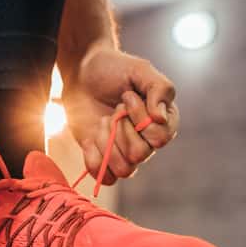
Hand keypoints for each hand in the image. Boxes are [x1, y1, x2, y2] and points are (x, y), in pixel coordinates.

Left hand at [63, 46, 178, 184]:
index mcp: (163, 121)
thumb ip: (159, 88)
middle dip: (121, 130)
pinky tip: (91, 138)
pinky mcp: (104, 159)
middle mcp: (147, 141)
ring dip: (107, 143)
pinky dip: (94, 158)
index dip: (139, 119)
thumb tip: (160, 118)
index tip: (127, 96)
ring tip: (102, 122)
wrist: (82, 74)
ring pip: (124, 170)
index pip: (159, 138)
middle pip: (140, 155)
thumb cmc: (113, 69)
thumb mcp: (140, 69)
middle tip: (114, 110)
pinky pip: (105, 177)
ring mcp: (125, 152)